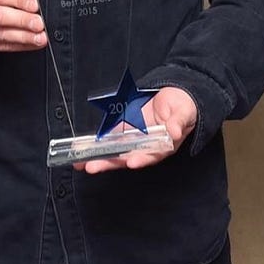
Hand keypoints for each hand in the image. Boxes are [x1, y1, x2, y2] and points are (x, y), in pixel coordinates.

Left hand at [79, 87, 197, 173]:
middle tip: (92, 167)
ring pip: (113, 151)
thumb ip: (178, 122)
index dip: (140, 159)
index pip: (150, 155)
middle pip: (126, 157)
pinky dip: (94, 144)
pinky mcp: (123, 130)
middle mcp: (145, 146)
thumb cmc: (183, 107)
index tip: (130, 161)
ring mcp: (133, 139)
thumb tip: (175, 132)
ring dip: (97, 157)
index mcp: (162, 146)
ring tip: (80, 162)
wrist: (175, 96)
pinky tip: (81, 149)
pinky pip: (107, 139)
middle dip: (108, 162)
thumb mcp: (184, 112)